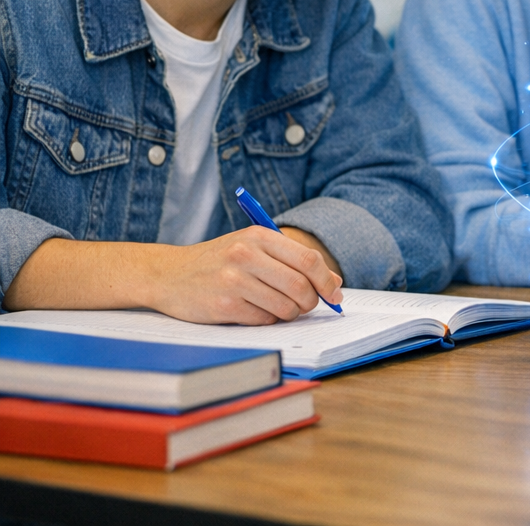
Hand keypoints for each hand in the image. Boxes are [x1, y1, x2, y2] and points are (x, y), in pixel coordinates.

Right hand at [149, 227, 342, 323]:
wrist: (168, 274)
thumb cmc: (218, 261)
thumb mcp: (252, 248)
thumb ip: (291, 260)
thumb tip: (334, 282)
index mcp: (258, 236)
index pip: (309, 259)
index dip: (327, 280)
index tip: (335, 294)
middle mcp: (246, 255)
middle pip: (300, 285)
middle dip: (311, 301)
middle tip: (308, 306)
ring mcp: (233, 281)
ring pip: (285, 306)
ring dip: (290, 313)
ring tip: (280, 308)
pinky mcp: (223, 306)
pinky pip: (264, 319)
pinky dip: (268, 319)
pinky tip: (255, 311)